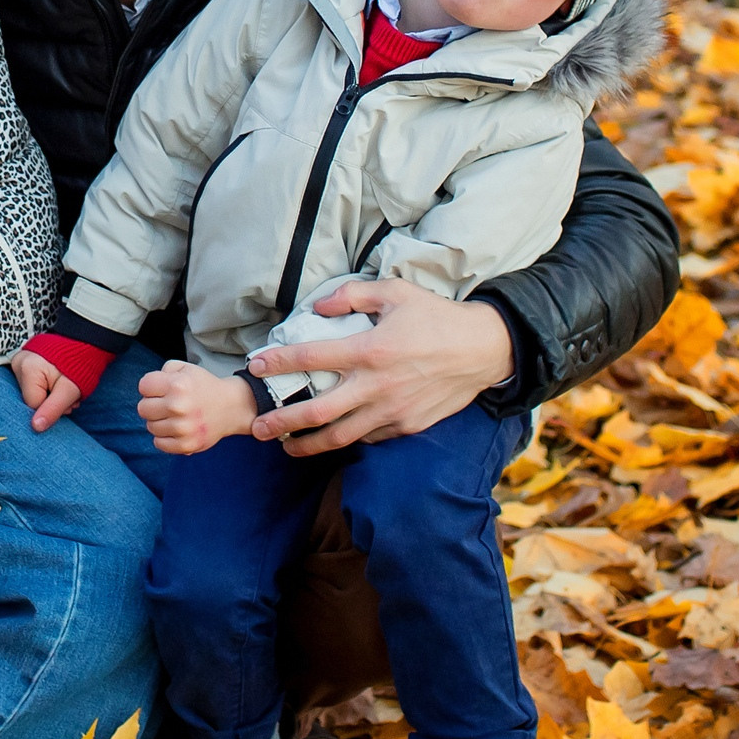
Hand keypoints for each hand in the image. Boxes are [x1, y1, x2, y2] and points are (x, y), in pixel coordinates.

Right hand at [11, 349, 82, 431]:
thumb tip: (36, 428)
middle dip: (51, 402)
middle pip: (31, 399)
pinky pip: (30, 385)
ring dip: (50, 397)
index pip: (34, 404)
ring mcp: (18, 362)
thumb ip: (52, 409)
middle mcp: (18, 363)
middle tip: (68, 396)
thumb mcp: (69, 390)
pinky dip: (45, 389)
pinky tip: (55, 384)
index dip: (52, 407)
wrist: (82, 344)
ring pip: (32, 393)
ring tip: (63, 388)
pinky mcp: (22, 364)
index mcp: (28, 368)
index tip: (67, 401)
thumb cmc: (78, 366)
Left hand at [135, 360, 256, 453]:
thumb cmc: (203, 386)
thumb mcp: (185, 368)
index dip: (150, 387)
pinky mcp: (186, 445)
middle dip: (152, 405)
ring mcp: (183, 428)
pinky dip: (164, 437)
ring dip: (159, 421)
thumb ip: (162, 371)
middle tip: (166, 404)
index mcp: (177, 385)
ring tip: (174, 416)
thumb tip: (148, 389)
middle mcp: (178, 406)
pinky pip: (159, 443)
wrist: (231, 407)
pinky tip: (175, 429)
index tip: (161, 389)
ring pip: (150, 426)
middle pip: (142, 408)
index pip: (144, 386)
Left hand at [244, 280, 513, 454]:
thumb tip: (319, 306)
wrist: (485, 350)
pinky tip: (330, 437)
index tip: (254, 367)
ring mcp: (392, 411)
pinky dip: (345, 440)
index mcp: (369, 350)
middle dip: (281, 423)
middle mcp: (376, 386)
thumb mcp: (395, 292)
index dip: (277, 363)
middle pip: (316, 412)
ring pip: (340, 437)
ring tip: (285, 445)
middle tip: (256, 428)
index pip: (310, 359)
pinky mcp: (407, 426)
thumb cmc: (437, 317)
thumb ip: (352, 295)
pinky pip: (368, 438)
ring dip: (307, 444)